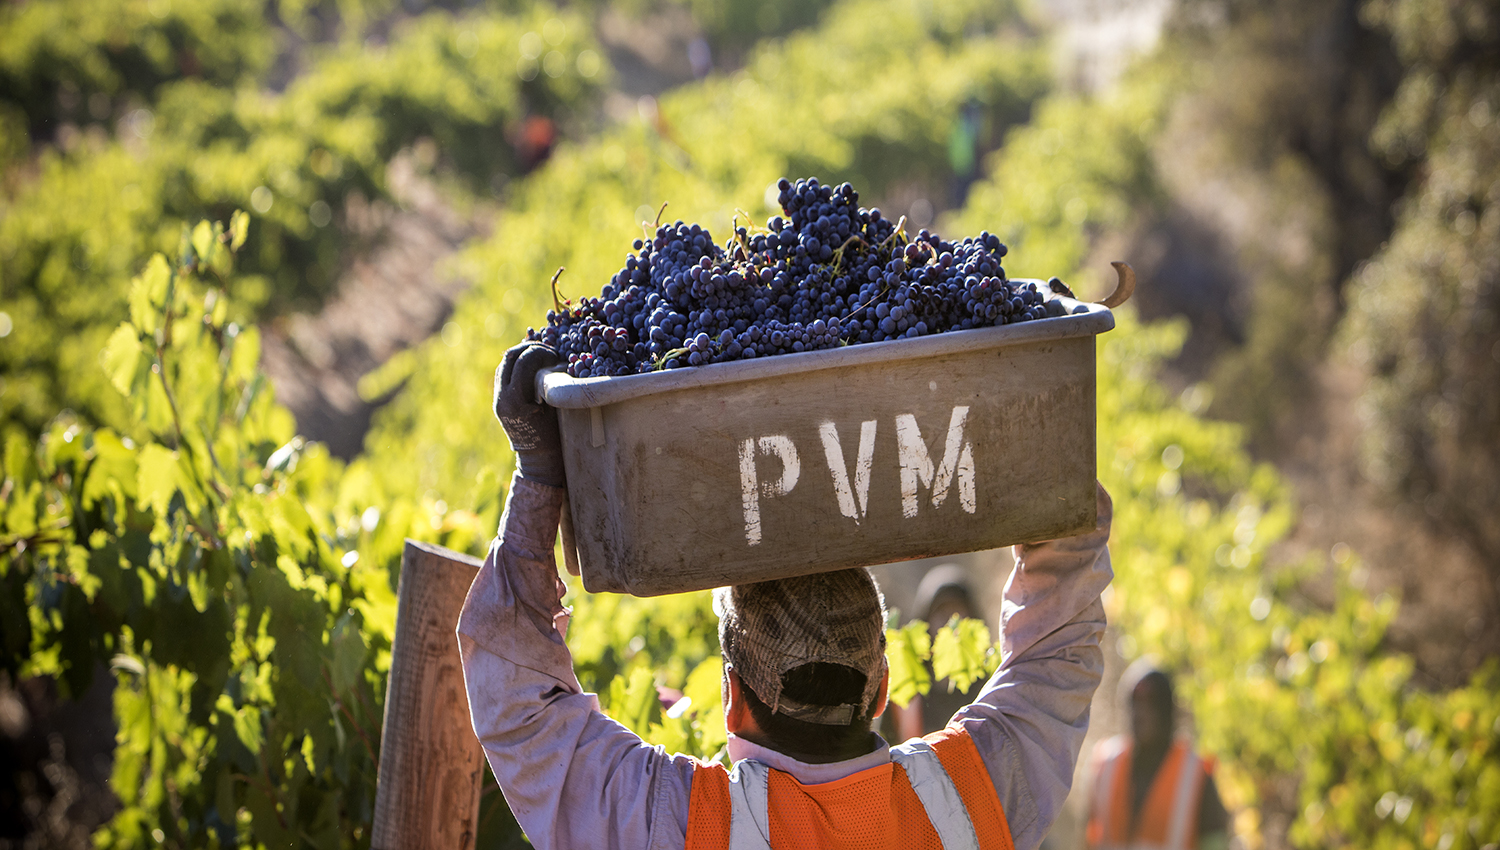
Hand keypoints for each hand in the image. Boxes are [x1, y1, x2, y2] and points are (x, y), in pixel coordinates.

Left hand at [494, 341, 565, 486]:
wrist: (538, 460)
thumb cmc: (555, 438)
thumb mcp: (558, 411)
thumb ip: (552, 385)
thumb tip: (558, 360)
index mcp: (515, 401)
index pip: (524, 362)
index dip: (542, 352)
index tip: (557, 356)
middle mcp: (502, 398)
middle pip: (510, 357)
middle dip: (530, 348)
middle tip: (550, 351)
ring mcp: (498, 398)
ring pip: (505, 362)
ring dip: (523, 353)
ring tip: (543, 355)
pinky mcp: (499, 399)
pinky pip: (505, 372)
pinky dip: (518, 363)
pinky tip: (534, 364)